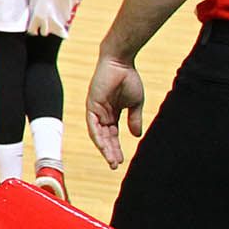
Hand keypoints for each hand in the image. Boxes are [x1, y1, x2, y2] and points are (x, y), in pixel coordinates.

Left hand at [86, 51, 146, 168]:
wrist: (122, 63)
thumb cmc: (129, 79)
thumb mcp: (135, 103)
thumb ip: (134, 119)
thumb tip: (136, 135)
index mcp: (112, 114)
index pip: (113, 136)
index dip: (116, 148)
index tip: (121, 161)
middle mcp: (102, 114)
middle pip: (105, 138)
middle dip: (110, 152)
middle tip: (115, 165)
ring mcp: (95, 110)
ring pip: (98, 134)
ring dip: (104, 147)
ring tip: (111, 160)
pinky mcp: (91, 104)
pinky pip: (92, 123)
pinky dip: (97, 135)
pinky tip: (102, 146)